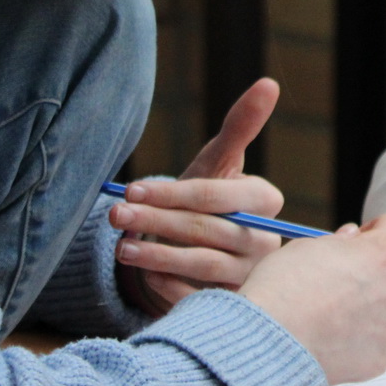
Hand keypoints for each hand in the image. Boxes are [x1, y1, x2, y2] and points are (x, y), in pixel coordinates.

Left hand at [113, 77, 283, 316]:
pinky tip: (143, 275)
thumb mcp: (218, 163)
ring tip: (122, 247)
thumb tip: (270, 82)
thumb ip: (241, 126)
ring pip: (202, 266)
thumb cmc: (206, 198)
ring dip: (158, 256)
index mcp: (267, 203)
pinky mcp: (229, 304)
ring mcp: (250, 277)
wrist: (196, 246)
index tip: (133, 187)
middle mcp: (266, 242)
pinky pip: (197, 298)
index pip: (220, 197)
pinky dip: (167, 286)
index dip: (174, 192)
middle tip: (116, 214)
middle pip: (208, 231)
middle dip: (157, 221)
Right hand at [239, 214, 385, 383]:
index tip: (357, 241)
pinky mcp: (379, 359)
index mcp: (383, 253)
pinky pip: (371, 345)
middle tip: (330, 287)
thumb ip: (339, 241)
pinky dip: (354, 344)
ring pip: (380, 312)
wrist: (269, 342)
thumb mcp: (305, 246)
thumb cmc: (282, 288)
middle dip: (365, 277)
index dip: (372, 231)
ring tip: (323, 321)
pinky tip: (326, 343)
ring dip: (361, 312)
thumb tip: (352, 238)